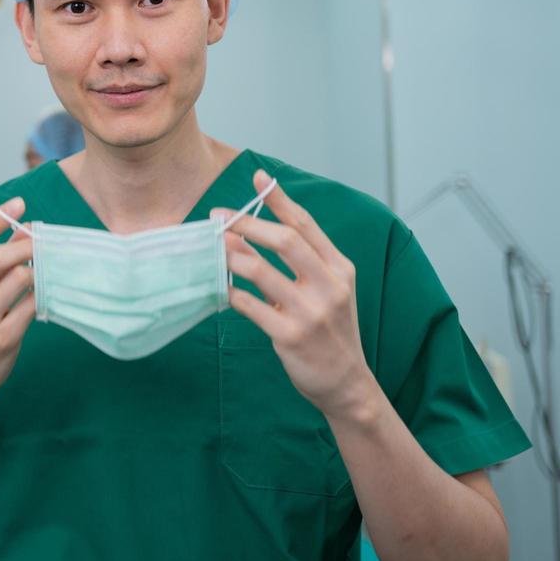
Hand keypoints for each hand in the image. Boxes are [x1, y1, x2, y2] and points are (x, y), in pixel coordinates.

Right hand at [0, 198, 36, 406]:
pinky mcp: (1, 340)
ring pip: (18, 279)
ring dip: (37, 269)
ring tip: (43, 267)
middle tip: (41, 239)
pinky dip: (41, 293)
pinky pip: (31, 305)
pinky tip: (44, 291)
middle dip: (24, 244)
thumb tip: (20, 228)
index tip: (19, 204)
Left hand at [214, 171, 376, 418]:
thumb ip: (300, 262)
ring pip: (261, 270)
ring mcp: (311, 311)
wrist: (347, 383)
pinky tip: (218, 286)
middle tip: (219, 217)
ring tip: (213, 246)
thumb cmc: (330, 330)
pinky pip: (250, 305)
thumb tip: (247, 233)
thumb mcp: (328, 290)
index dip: (280, 200)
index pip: (307, 224)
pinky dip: (230, 292)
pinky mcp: (291, 335)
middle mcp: (330, 285)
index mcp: (340, 268)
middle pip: (285, 240)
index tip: (258, 177)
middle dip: (247, 224)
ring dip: (231, 254)